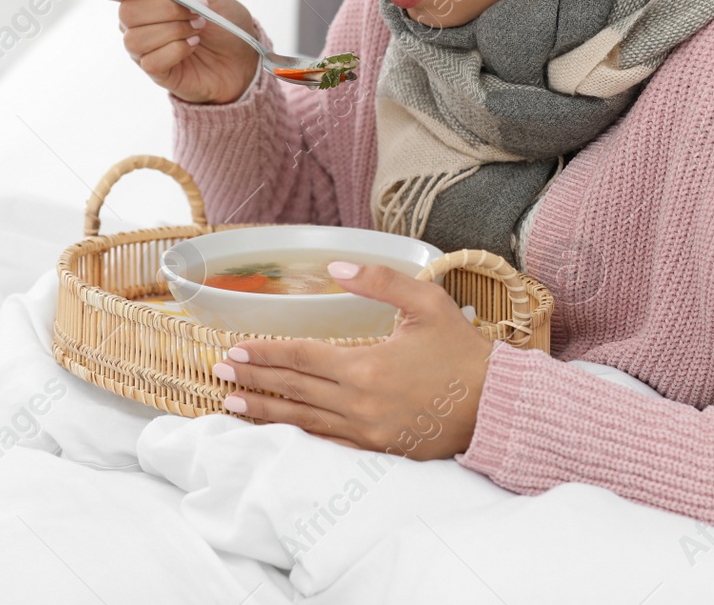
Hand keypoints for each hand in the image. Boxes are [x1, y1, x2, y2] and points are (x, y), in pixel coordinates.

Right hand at [95, 0, 260, 103]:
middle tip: (196, 10)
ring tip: (197, 28)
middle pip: (127, 12)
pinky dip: (179, 49)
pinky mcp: (154, 70)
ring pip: (136, 37)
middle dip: (168, 9)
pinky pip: (151, 60)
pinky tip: (192, 45)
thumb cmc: (224, 21)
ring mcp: (144, 47)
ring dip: (175, 30)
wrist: (245, 57)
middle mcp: (137, 21)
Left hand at [212, 261, 495, 459]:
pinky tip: (277, 431)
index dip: (265, 353)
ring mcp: (367, 431)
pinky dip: (297, 436)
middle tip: (218, 371)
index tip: (234, 348)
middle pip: (294, 389)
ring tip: (231, 403)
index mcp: (366, 366)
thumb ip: (378, 281)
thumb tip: (335, 266)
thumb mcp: (426, 301)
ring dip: (265, 410)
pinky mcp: (377, 449)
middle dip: (254, 378)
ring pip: (303, 420)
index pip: (301, 358)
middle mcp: (359, 403)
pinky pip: (327, 444)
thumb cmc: (461, 349)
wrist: (494, 404)